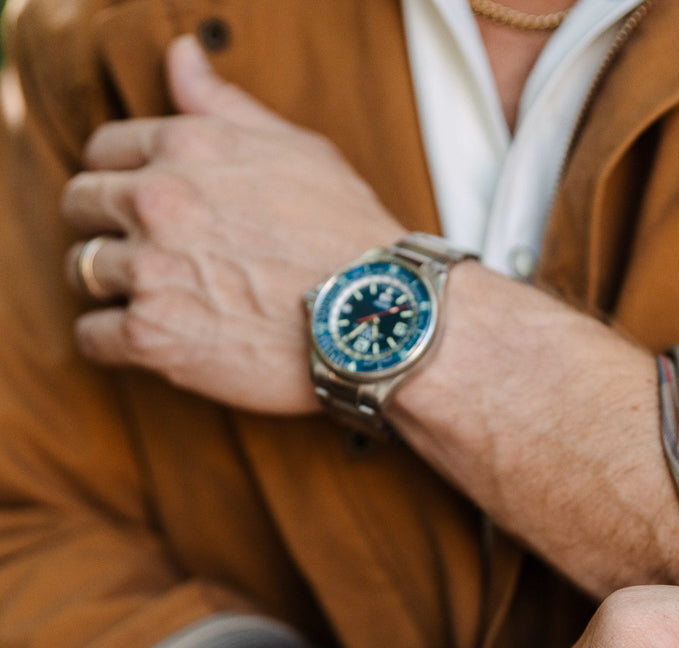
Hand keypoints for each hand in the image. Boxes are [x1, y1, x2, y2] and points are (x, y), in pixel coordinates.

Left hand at [61, 35, 401, 412]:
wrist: (378, 318)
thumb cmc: (351, 237)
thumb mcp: (297, 150)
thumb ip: (225, 106)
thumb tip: (180, 57)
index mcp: (186, 146)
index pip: (106, 151)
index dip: (124, 181)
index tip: (148, 210)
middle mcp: (156, 200)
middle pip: (82, 205)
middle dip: (107, 228)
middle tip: (151, 256)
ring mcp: (150, 269)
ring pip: (83, 269)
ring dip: (113, 286)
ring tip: (161, 301)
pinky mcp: (153, 335)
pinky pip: (94, 336)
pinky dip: (115, 341)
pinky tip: (154, 342)